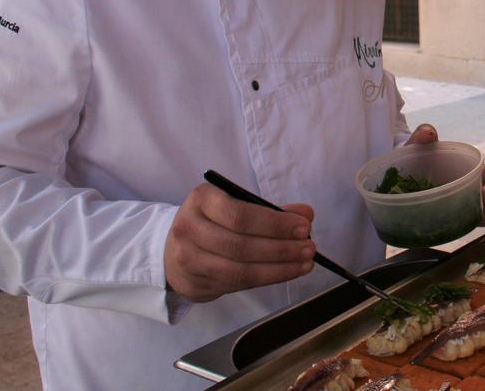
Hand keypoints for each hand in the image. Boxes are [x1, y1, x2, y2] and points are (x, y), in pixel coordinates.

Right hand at [164, 183, 315, 301]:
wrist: (174, 253)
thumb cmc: (214, 224)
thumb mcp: (236, 207)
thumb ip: (270, 211)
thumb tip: (305, 214)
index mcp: (201, 199)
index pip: (240, 214)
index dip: (275, 223)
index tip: (304, 227)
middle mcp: (188, 228)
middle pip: (240, 244)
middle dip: (281, 248)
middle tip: (310, 248)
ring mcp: (188, 259)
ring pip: (239, 269)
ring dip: (279, 268)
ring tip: (305, 263)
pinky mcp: (195, 283)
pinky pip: (237, 284)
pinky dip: (267, 279)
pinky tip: (287, 272)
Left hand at [406, 123, 484, 224]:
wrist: (399, 171)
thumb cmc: (418, 156)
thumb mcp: (419, 145)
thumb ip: (422, 136)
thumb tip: (429, 133)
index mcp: (474, 172)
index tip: (484, 196)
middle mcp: (471, 192)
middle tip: (474, 216)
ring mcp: (460, 208)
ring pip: (475, 221)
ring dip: (469, 223)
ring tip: (452, 225)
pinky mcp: (446, 221)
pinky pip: (455, 229)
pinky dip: (448, 230)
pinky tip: (433, 229)